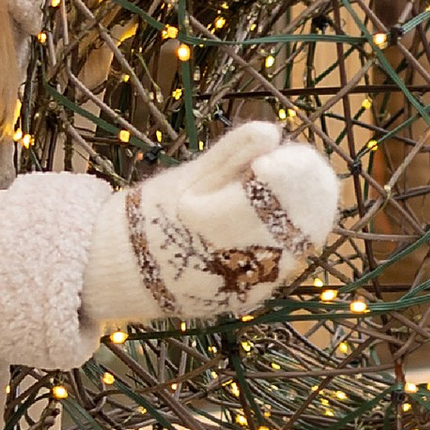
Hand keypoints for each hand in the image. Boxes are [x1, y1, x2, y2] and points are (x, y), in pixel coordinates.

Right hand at [84, 120, 342, 330]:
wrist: (125, 271)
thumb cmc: (153, 215)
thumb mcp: (188, 177)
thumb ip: (232, 154)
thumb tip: (272, 131)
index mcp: (227, 224)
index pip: (285, 189)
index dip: (293, 164)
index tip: (276, 152)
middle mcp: (246, 261)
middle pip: (303, 217)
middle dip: (304, 184)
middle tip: (288, 161)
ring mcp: (252, 285)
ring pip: (301, 243)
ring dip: (301, 210)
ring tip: (279, 187)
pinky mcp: (252, 297)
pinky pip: (284, 264)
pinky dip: (287, 237)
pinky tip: (273, 219)